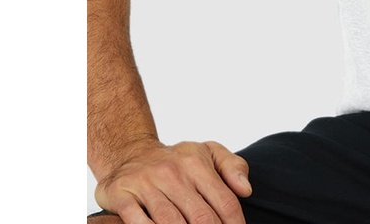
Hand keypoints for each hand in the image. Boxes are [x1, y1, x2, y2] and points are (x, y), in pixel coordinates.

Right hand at [94, 139, 251, 223]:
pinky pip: (138, 222)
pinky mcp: (122, 196)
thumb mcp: (207, 152)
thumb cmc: (176, 160)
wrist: (129, 152)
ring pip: (171, 222)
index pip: (223, 200)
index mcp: (196, 163)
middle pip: (200, 216)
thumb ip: (232, 167)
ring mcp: (146, 184)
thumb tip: (247, 190)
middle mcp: (172, 172)